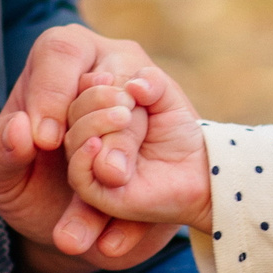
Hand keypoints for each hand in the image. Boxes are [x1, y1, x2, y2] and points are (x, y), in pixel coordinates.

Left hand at [0, 25, 179, 272]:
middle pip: (104, 83)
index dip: (52, 93)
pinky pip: (170, 128)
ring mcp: (144, 90)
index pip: (59, 51)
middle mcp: (106, 62)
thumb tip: (20, 128)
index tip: (45, 142)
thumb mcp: (1, 176)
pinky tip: (132, 214)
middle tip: (82, 173)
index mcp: (58, 62)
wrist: (85, 228)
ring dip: (121, 163)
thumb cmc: (36, 186)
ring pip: (137, 116)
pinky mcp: (175, 119)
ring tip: (103, 209)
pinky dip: (156, 170)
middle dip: (92, 133)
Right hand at [63, 68, 211, 232]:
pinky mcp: (99, 193)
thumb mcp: (166, 96)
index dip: (91, 85)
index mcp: (96, 111)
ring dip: (96, 124)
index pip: (78, 93)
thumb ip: (151, 81)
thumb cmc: (177, 129)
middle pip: (74, 114)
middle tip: (128, 103)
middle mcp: (88, 137)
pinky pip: (78, 176)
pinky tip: (97, 144)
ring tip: (125, 116)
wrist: (198, 165)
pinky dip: (83, 157)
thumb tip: (134, 85)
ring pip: (75, 141)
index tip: (111, 79)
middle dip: (98, 101)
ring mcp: (91, 164)